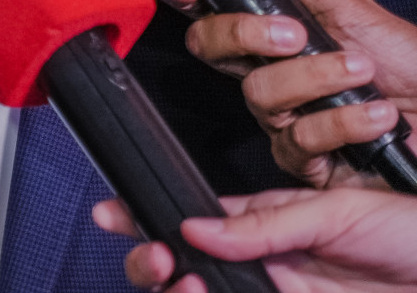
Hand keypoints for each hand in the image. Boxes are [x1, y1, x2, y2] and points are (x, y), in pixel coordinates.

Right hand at [94, 189, 416, 292]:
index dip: (145, 214)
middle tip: (159, 259)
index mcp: (266, 224)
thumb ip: (268, 223)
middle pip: (182, 267)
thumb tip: (198, 227)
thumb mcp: (341, 212)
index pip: (193, 218)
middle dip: (150, 261)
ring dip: (178, 291)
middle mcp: (262, 265)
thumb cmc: (413, 236)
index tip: (112, 213)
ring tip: (188, 286)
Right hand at [155, 0, 416, 186]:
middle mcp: (266, 72)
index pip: (205, 7)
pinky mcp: (304, 160)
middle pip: (209, 48)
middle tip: (292, 33)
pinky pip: (298, 142)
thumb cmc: (404, 64)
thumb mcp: (356, 6)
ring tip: (361, 71)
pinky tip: (376, 114)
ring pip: (258, 94)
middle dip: (243, 33)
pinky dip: (343, 123)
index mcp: (269, 30)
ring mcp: (281, 117)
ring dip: (315, 78)